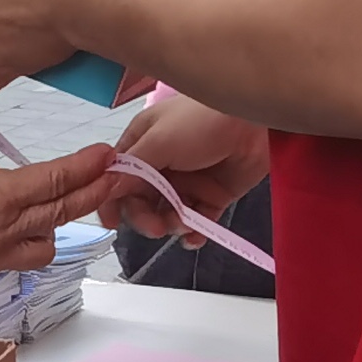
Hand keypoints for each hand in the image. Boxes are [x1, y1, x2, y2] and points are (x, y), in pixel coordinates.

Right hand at [0, 144, 114, 280]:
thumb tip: (10, 180)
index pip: (55, 181)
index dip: (86, 167)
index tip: (106, 155)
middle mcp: (1, 234)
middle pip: (62, 214)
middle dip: (91, 193)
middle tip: (112, 176)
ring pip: (45, 245)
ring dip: (55, 225)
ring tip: (54, 206)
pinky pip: (16, 257)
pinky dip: (22, 240)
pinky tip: (12, 224)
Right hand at [107, 92, 268, 238]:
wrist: (257, 123)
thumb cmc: (201, 122)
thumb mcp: (159, 141)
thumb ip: (131, 169)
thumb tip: (104, 191)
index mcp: (142, 144)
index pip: (118, 177)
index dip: (112, 199)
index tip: (111, 223)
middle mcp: (161, 164)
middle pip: (141, 200)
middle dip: (145, 217)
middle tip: (156, 229)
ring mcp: (188, 181)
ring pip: (167, 213)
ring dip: (170, 224)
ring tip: (183, 224)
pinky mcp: (213, 195)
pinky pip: (197, 221)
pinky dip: (193, 232)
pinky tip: (195, 238)